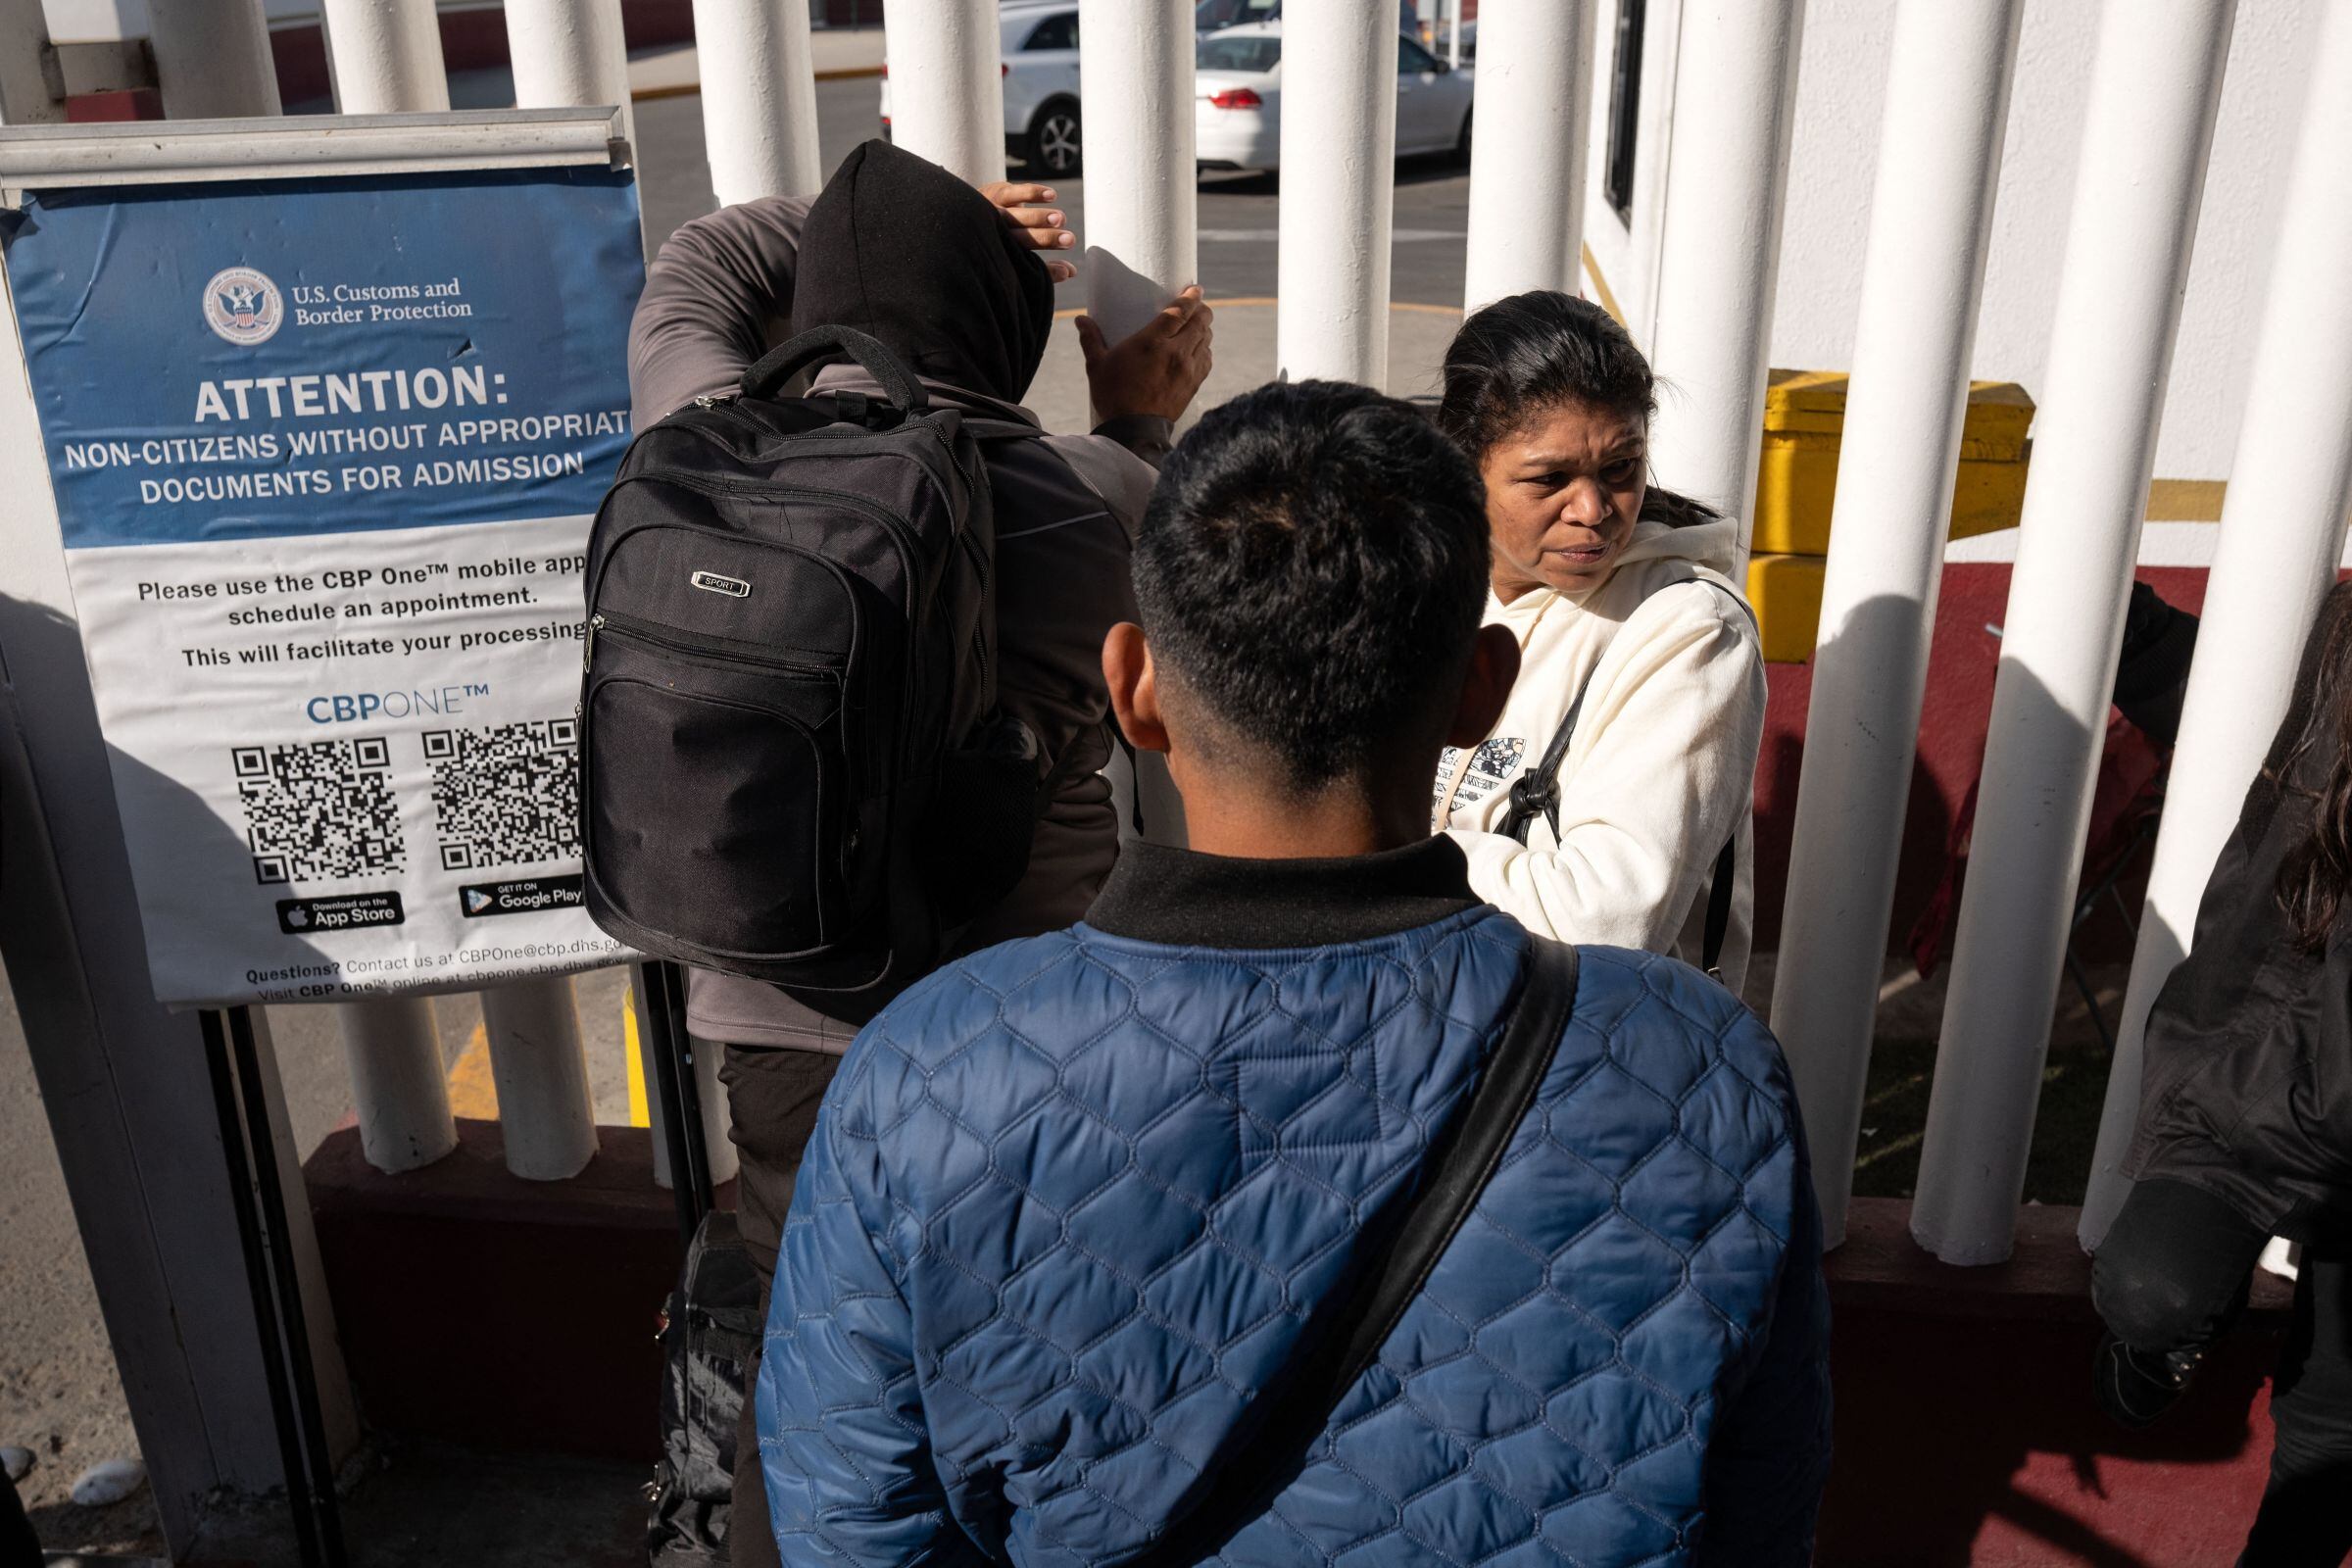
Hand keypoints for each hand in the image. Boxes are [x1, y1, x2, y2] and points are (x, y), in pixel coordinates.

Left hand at [982, 181, 1077, 282]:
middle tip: (1070, 240)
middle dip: (1047, 239)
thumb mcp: (1019, 258)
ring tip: (1061, 219)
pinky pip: (1014, 192)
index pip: (1026, 262)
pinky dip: (1033, 193)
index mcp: (1001, 254)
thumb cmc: (1001, 242)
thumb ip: (1045, 268)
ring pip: (1016, 215)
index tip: (1067, 270)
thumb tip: (1071, 272)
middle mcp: (994, 233)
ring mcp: (993, 211)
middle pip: (1022, 238)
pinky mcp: (995, 192)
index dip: (1047, 269)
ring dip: (1039, 217)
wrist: (965, 214)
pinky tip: (1052, 196)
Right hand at [1076, 286, 1213, 424]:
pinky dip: (1205, 350)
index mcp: (1152, 342)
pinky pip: (1207, 359)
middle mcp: (1176, 352)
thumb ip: (1091, 339)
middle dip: (1202, 309)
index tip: (1195, 288)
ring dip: (1204, 329)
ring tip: (1197, 325)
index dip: (1191, 297)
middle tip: (1198, 304)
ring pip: (1206, 339)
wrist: (1133, 431)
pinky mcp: (1194, 384)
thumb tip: (1080, 320)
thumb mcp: (1097, 365)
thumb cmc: (1113, 396)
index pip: (1180, 311)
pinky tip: (1197, 349)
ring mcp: (1188, 369)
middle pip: (1201, 321)